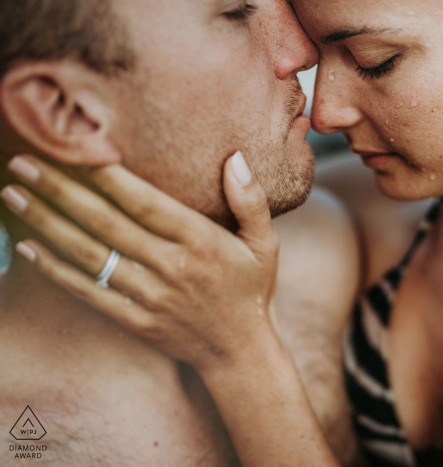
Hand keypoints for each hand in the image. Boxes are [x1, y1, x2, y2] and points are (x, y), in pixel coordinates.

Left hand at [1, 152, 279, 371]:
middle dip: (60, 189)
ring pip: (90, 254)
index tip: (73, 145)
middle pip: (106, 222)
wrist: (241, 351)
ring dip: (46, 223)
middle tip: (22, 161)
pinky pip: (88, 292)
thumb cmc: (252, 289)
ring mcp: (150, 295)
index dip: (106, 173)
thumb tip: (236, 157)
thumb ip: (251, 200)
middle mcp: (171, 265)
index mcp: (200, 240)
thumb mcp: (265, 243)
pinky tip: (27, 248)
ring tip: (12, 194)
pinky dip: (55, 270)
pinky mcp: (134, 320)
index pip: (144, 200)